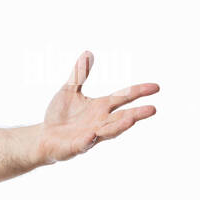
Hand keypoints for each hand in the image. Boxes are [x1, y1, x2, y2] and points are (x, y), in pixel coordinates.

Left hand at [36, 52, 157, 164]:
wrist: (43, 136)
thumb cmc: (59, 115)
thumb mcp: (69, 90)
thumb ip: (79, 74)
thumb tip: (87, 53)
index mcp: (101, 107)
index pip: (123, 97)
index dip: (138, 92)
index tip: (156, 87)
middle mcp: (100, 121)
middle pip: (122, 117)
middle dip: (136, 113)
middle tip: (153, 109)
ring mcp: (90, 135)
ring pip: (108, 132)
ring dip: (119, 126)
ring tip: (131, 121)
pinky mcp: (77, 146)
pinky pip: (84, 144)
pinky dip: (88, 140)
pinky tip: (91, 135)